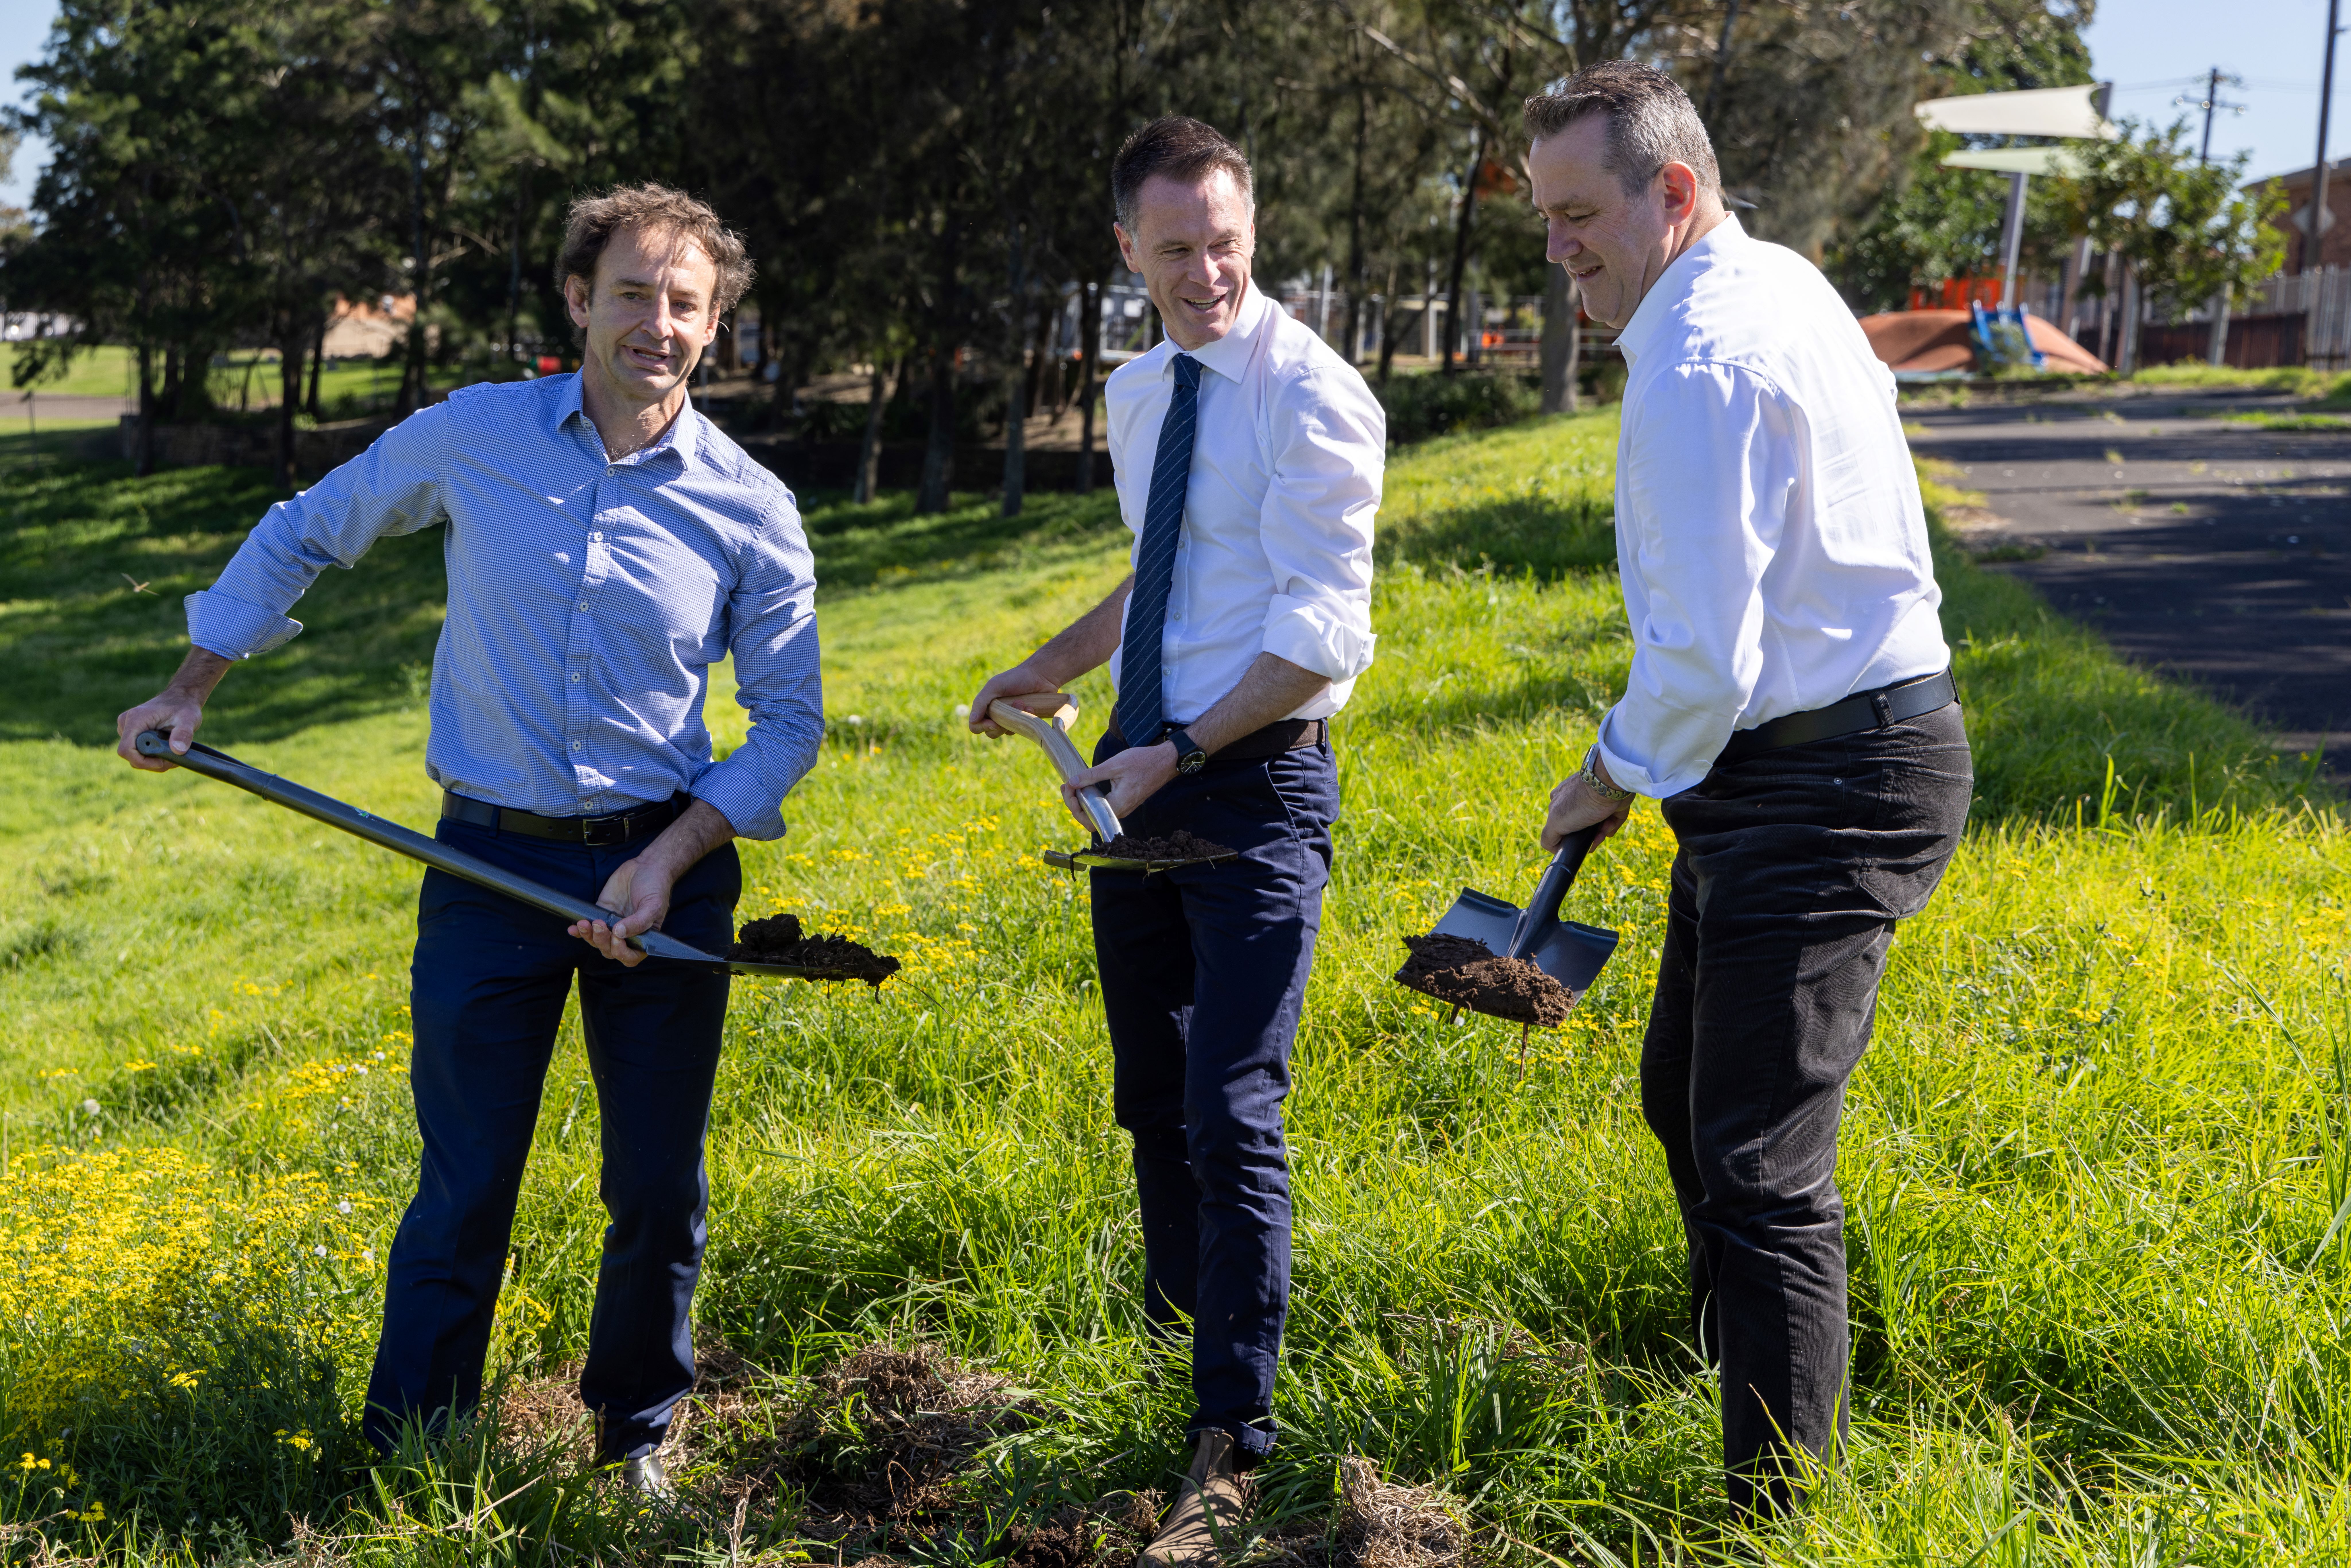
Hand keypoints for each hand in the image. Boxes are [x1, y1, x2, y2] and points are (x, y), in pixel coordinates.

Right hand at [117, 687, 206, 771]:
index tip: (161, 762)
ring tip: (173, 752)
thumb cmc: (184, 707)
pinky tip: (168, 750)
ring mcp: (126, 729)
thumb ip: (184, 733)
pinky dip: (152, 756)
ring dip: (154, 760)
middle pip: (131, 755)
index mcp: (135, 719)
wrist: (181, 699)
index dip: (142, 762)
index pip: (126, 750)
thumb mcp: (189, 719)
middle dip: (152, 762)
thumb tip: (177, 751)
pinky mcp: (132, 733)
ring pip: (135, 755)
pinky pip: (138, 752)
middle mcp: (126, 723)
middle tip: (174, 758)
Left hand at [568, 856, 674, 966]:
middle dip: (601, 941)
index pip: (630, 957)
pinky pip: (588, 927)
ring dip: (588, 936)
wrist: (647, 866)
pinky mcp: (601, 913)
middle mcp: (627, 935)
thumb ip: (639, 922)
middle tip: (599, 924)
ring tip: (585, 923)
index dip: (621, 952)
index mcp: (643, 938)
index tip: (616, 938)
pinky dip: (579, 931)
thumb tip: (620, 933)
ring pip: (597, 941)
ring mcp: (613, 925)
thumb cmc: (656, 887)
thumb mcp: (653, 905)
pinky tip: (573, 928)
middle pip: (610, 950)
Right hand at [967, 663, 1061, 736]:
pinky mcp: (1023, 721)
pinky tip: (1031, 707)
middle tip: (1012, 708)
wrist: (1040, 676)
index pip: (976, 726)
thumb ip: (981, 702)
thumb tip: (973, 720)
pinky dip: (1026, 718)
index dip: (983, 727)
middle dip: (1002, 724)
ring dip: (1015, 719)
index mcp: (986, 706)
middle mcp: (996, 714)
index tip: (994, 723)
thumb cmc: (1016, 678)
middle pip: (991, 733)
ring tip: (1022, 703)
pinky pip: (1022, 729)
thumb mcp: (994, 686)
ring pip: (1007, 732)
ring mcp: (1011, 719)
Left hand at [1063, 742, 1177, 827]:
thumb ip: (1091, 776)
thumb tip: (1072, 782)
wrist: (1165, 761)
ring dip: (1082, 800)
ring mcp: (1123, 808)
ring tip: (1071, 785)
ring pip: (1096, 812)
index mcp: (1117, 805)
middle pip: (1090, 817)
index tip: (1068, 789)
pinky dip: (1092, 798)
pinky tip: (1083, 786)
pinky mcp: (1124, 802)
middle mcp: (1120, 811)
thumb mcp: (1114, 765)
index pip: (1088, 818)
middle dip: (1074, 803)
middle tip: (1066, 785)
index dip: (1074, 806)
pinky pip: (1104, 806)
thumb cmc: (1143, 762)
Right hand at [1542, 770, 1631, 851]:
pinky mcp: (1612, 804)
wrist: (1609, 785)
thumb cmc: (1581, 802)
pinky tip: (1610, 825)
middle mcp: (1575, 799)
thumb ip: (1548, 837)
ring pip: (1596, 826)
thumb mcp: (1556, 821)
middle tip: (1591, 841)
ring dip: (1599, 834)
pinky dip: (1611, 827)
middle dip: (1585, 837)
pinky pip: (1611, 821)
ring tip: (1603, 833)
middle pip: (1579, 827)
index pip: (1559, 825)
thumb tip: (1553, 848)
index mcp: (1558, 801)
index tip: (1573, 842)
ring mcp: (1595, 801)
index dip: (1566, 837)